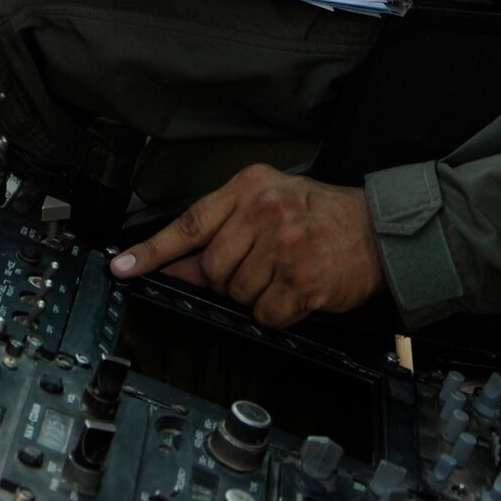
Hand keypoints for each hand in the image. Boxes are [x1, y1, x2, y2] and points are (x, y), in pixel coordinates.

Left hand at [108, 165, 383, 327]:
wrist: (377, 232)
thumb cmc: (320, 215)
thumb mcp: (270, 201)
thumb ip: (225, 227)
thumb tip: (179, 266)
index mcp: (249, 187)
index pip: (190, 222)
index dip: (153, 250)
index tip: (122, 267)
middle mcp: (264, 212)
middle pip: (211, 268)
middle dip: (226, 278)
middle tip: (258, 266)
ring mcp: (284, 248)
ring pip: (236, 293)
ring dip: (255, 294)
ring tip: (283, 272)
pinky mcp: (302, 282)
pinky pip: (265, 313)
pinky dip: (276, 311)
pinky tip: (296, 290)